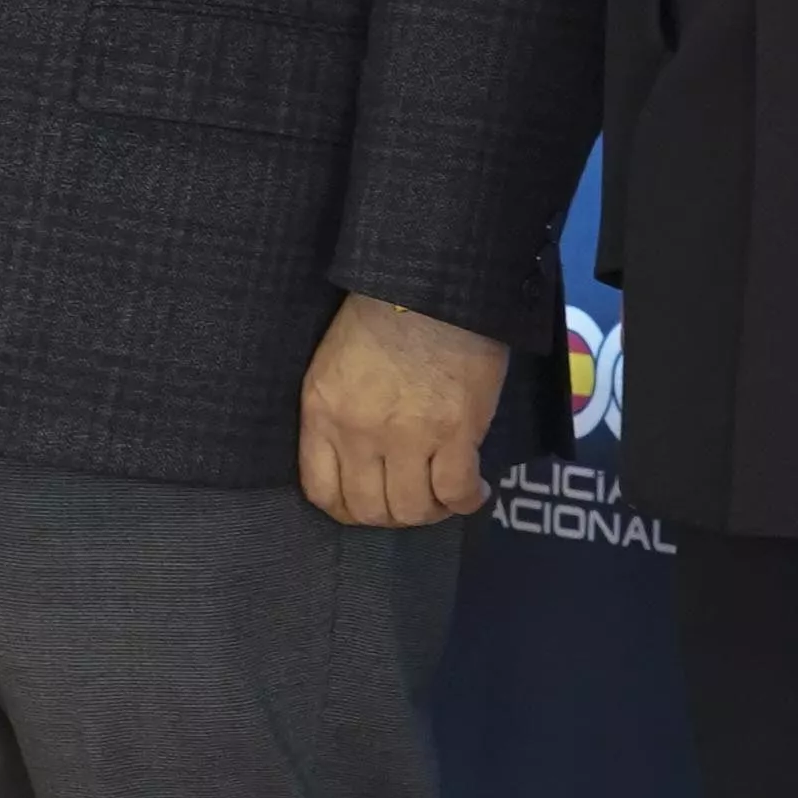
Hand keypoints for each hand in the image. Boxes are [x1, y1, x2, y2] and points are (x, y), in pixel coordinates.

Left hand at [298, 294, 509, 527]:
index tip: (369, 504)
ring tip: (443, 495)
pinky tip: (476, 490)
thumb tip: (362, 459)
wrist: (431, 282)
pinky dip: (467, 501)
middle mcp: (358, 433)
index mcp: (322, 412)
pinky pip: (456, 493)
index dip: (348, 510)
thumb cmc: (381, 314)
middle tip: (412, 499)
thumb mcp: (335, 365)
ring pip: (412, 510)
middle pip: (368, 509)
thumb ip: (339, 414)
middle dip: (391, 515)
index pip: (322, 491)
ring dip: (430, 512)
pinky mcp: (455, 433)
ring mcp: (407, 436)